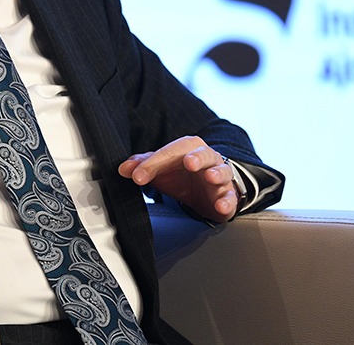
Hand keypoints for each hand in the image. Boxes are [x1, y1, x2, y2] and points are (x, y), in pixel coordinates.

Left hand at [118, 136, 237, 222]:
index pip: (170, 152)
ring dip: (217, 173)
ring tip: (210, 177)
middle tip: (188, 162)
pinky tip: (221, 205)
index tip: (137, 176)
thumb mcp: (160, 169)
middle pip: (203, 153)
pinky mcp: (228, 195)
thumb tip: (123, 169)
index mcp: (187, 148)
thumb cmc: (182, 175)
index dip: (153, 163)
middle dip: (196, 157)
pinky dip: (227, 201)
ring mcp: (220, 176)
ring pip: (222, 171)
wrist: (205, 191)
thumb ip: (143, 166)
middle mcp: (207, 158)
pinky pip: (231, 197)